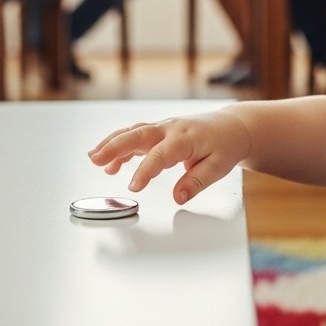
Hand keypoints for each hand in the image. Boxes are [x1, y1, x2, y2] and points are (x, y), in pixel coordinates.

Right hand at [88, 111, 250, 203]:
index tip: (134, 187)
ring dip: (112, 143)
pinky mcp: (158, 131)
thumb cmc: (225, 145)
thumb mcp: (218, 167)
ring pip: (133, 132)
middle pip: (138, 135)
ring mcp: (163, 128)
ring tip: (94, 158)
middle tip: (97, 159)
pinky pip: (135, 136)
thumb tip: (178, 197)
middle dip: (115, 146)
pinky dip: (120, 147)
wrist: (231, 127)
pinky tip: (110, 164)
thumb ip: (197, 182)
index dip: (145, 171)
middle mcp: (171, 129)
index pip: (161, 155)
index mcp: (186, 138)